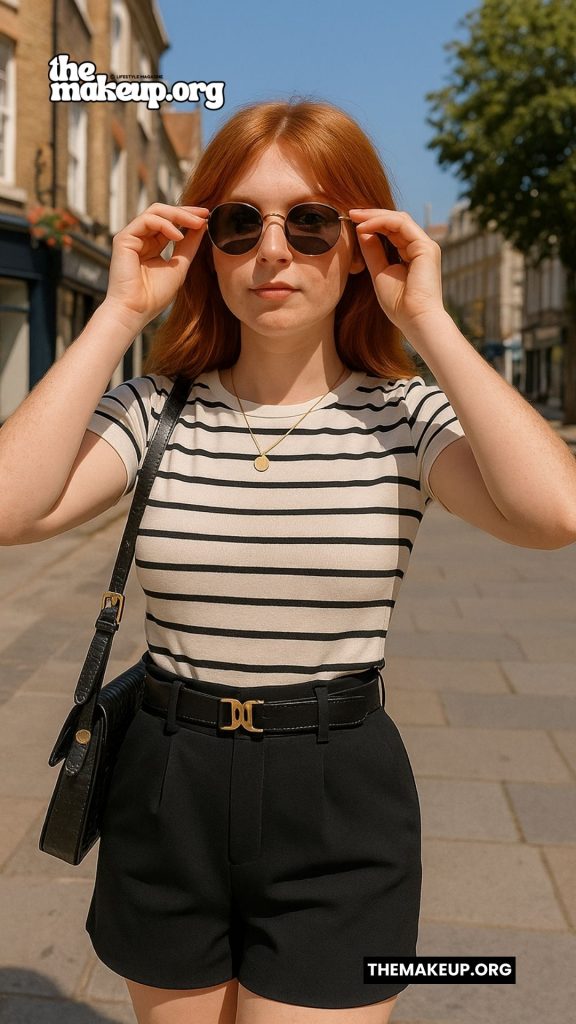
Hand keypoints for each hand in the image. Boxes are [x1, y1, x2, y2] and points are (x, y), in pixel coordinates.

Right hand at [105, 203, 209, 327]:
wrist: (135, 311)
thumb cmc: (154, 296)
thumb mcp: (179, 266)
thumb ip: (188, 246)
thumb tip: (202, 226)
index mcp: (152, 246)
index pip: (171, 223)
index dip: (188, 218)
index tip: (207, 217)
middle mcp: (141, 239)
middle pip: (164, 213)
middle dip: (186, 212)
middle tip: (205, 214)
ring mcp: (131, 237)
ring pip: (155, 212)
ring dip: (179, 215)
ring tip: (196, 224)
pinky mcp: (123, 238)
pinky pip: (147, 220)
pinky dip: (165, 225)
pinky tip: (178, 236)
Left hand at [348, 208, 445, 332]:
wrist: (415, 319)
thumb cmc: (399, 304)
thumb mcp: (379, 273)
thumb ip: (372, 252)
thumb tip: (361, 231)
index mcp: (411, 254)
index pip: (391, 230)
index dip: (371, 223)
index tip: (350, 222)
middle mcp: (420, 247)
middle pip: (395, 221)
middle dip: (371, 215)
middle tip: (350, 213)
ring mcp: (425, 245)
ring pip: (398, 219)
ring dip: (374, 215)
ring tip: (354, 217)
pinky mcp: (426, 246)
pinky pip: (401, 224)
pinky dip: (381, 222)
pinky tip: (364, 226)